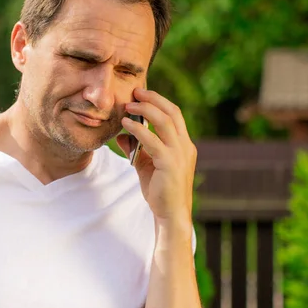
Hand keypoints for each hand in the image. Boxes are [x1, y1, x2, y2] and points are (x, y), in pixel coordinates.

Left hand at [116, 88, 196, 230]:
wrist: (170, 215)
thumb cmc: (160, 191)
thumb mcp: (146, 165)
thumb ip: (137, 149)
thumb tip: (121, 136)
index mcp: (184, 145)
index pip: (175, 114)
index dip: (159, 101)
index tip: (141, 94)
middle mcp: (185, 146)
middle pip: (172, 112)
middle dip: (153, 99)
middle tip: (135, 92)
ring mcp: (180, 154)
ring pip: (164, 122)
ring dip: (144, 110)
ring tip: (127, 105)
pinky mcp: (170, 164)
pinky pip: (153, 141)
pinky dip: (138, 130)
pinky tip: (125, 125)